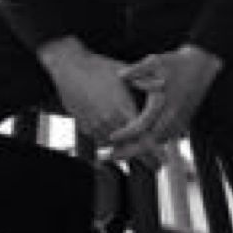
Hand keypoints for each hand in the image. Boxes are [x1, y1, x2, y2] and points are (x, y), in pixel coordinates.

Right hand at [38, 36, 165, 168]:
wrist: (69, 67)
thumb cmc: (97, 67)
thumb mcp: (123, 72)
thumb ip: (143, 82)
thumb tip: (162, 84)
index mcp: (122, 109)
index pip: (141, 137)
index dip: (154, 151)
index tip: (163, 160)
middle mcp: (109, 121)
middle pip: (129, 147)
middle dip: (142, 156)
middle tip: (154, 165)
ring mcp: (95, 125)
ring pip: (113, 146)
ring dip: (123, 148)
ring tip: (134, 149)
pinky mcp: (84, 126)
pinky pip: (99, 139)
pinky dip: (108, 140)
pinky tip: (113, 133)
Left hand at [109, 45, 222, 161]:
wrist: (202, 65)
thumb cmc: (176, 62)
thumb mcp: (155, 61)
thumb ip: (137, 70)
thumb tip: (121, 75)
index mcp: (163, 103)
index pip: (142, 126)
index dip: (126, 134)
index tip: (111, 137)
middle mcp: (172, 117)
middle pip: (148, 142)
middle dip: (129, 151)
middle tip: (111, 156)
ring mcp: (179, 121)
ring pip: (157, 143)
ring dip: (139, 150)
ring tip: (120, 153)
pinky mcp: (183, 122)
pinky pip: (165, 139)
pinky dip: (151, 144)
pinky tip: (139, 145)